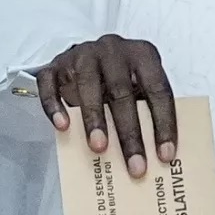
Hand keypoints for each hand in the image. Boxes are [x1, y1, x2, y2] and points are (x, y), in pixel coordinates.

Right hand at [35, 35, 176, 177]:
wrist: (86, 56)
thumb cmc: (119, 78)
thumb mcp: (140, 86)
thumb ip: (147, 110)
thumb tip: (156, 155)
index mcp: (142, 54)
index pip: (157, 90)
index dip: (163, 124)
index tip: (165, 155)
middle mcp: (113, 49)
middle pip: (122, 92)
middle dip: (129, 133)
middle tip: (135, 165)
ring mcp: (82, 54)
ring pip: (88, 85)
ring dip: (94, 119)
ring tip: (100, 148)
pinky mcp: (55, 65)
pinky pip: (50, 84)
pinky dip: (55, 106)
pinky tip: (63, 127)